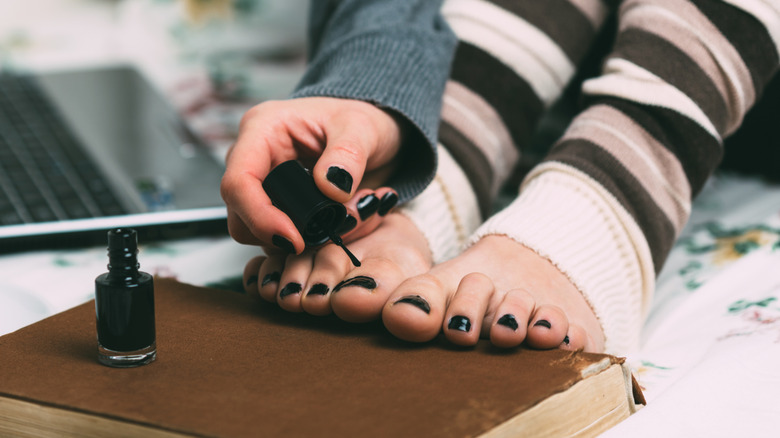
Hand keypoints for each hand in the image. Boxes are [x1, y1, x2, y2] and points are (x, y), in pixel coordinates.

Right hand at [221, 97, 402, 252]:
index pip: (238, 182)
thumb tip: (330, 187)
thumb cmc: (357, 121)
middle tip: (339, 225)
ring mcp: (262, 187)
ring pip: (262, 234)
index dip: (260, 217)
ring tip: (352, 216)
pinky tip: (345, 220)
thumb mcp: (362, 128)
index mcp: (261, 130)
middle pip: (241, 217)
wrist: (368, 134)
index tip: (295, 240)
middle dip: (287, 233)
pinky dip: (315, 239)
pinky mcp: (277, 207)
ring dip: (307, 238)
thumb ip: (348, 155)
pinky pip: (284, 237)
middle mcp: (254, 160)